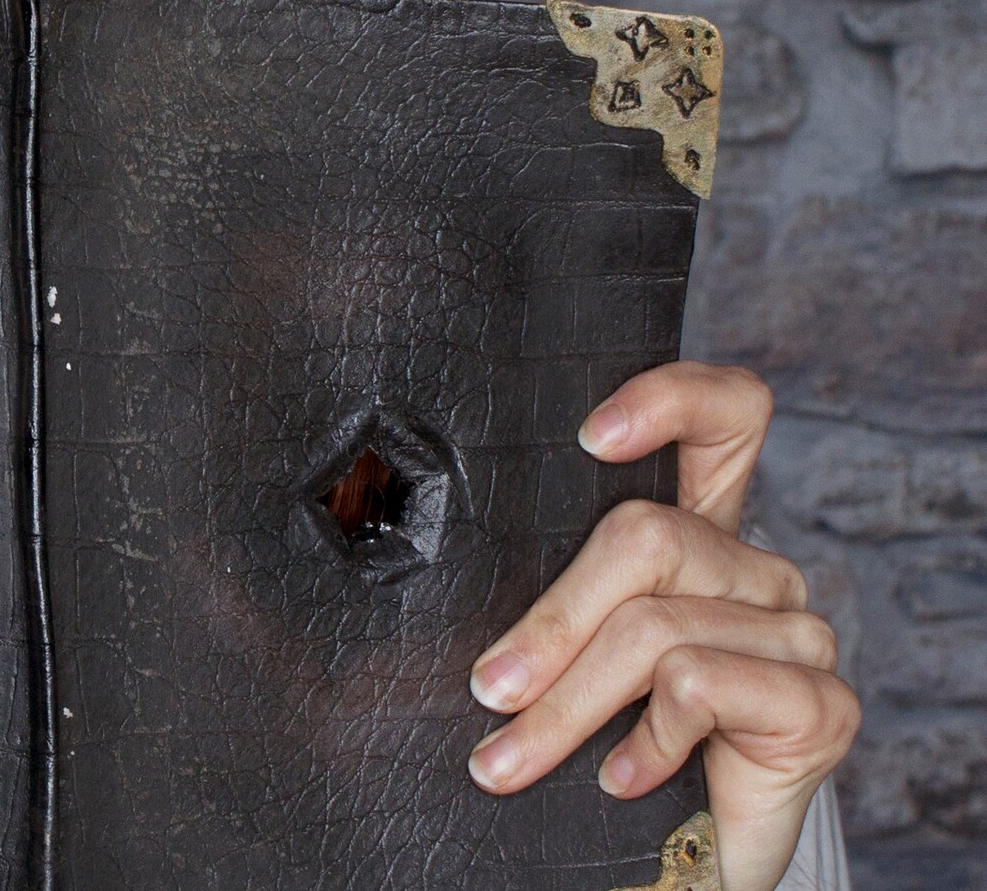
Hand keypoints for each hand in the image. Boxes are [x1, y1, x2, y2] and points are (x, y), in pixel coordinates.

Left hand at [463, 361, 858, 890]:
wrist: (667, 865)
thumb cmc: (596, 741)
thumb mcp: (552, 650)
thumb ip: (531, 590)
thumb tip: (421, 564)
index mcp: (695, 528)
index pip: (726, 415)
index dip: (669, 398)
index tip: (588, 436)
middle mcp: (752, 566)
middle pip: (646, 537)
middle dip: (548, 625)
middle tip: (486, 692)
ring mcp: (794, 632)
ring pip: (656, 628)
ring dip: (565, 704)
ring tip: (509, 760)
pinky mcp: (821, 706)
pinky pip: (703, 687)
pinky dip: (645, 738)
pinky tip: (622, 776)